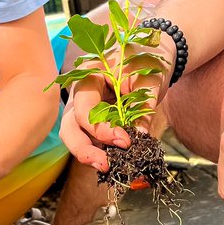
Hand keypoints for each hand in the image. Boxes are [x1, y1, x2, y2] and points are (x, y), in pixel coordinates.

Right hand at [58, 34, 175, 169]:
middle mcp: (81, 93)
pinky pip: (90, 138)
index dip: (101, 128)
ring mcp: (85, 108)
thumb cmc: (149, 61)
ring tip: (108, 167)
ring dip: (88, 154)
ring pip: (74, 135)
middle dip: (83, 148)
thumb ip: (144, 105)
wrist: (153, 57)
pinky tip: (115, 162)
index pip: (85, 107)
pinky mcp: (94, 120)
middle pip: (69, 125)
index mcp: (90, 75)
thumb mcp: (150, 79)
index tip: (125, 141)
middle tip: (104, 165)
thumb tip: (140, 135)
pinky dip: (99, 151)